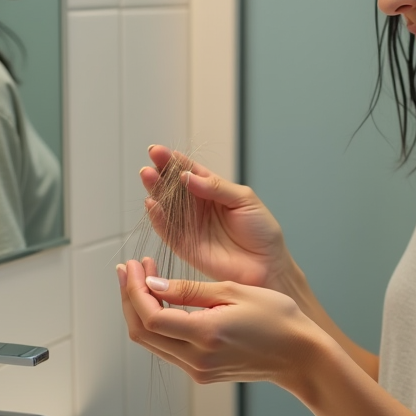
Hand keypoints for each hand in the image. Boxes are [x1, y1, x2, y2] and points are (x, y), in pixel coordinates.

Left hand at [118, 257, 322, 386]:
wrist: (299, 355)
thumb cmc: (278, 319)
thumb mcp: (234, 291)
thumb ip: (189, 290)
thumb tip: (153, 285)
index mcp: (206, 335)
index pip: (151, 317)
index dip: (134, 290)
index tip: (134, 266)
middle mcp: (197, 359)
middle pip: (142, 332)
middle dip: (129, 297)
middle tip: (129, 269)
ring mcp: (198, 370)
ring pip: (151, 342)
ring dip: (140, 310)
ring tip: (143, 279)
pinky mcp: (202, 372)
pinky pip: (167, 348)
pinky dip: (157, 323)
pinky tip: (161, 301)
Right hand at [141, 145, 290, 289]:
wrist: (267, 264)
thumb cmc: (261, 230)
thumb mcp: (244, 200)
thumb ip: (216, 187)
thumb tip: (187, 176)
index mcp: (212, 190)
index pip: (190, 171)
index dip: (175, 160)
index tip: (160, 151)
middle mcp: (198, 206)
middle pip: (173, 185)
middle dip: (161, 171)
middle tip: (151, 157)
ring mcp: (190, 225)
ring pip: (166, 205)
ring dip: (155, 190)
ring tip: (147, 175)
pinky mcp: (185, 246)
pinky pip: (167, 230)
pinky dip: (157, 217)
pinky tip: (152, 203)